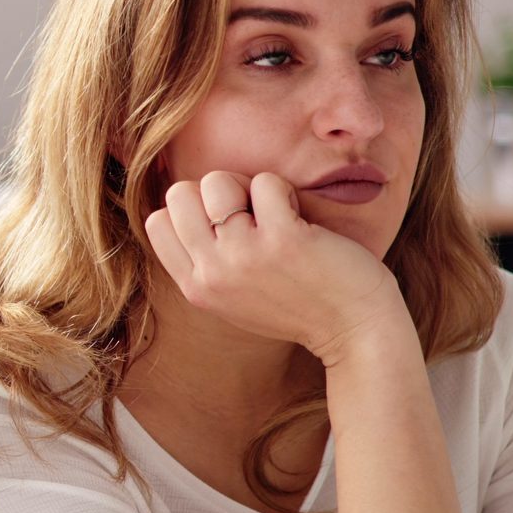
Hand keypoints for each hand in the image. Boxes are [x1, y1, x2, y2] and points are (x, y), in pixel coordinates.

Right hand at [143, 170, 408, 363]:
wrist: (354, 331)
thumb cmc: (298, 306)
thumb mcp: (234, 298)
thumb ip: (207, 263)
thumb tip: (190, 203)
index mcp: (196, 288)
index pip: (157, 222)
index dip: (191, 210)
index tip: (225, 225)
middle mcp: (212, 273)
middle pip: (179, 194)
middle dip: (215, 191)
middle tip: (249, 214)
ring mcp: (244, 255)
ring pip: (216, 181)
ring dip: (248, 187)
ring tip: (274, 216)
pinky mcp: (282, 239)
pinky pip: (265, 182)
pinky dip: (283, 190)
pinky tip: (300, 220)